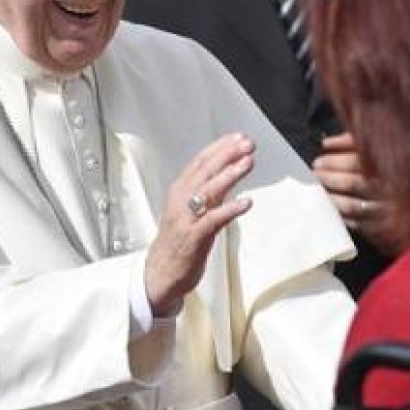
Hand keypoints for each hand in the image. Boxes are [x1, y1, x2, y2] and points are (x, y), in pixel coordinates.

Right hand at [144, 133, 253, 316]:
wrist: (161, 272)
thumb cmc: (178, 241)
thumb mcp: (191, 209)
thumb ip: (207, 191)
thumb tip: (228, 172)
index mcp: (179, 191)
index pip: (200, 162)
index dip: (220, 147)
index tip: (239, 137)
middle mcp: (180, 200)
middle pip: (205, 171)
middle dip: (227, 155)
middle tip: (247, 144)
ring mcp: (186, 218)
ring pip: (208, 191)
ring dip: (230, 175)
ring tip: (248, 162)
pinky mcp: (193, 237)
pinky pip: (213, 220)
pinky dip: (230, 209)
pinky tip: (246, 202)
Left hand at [313, 133, 398, 252]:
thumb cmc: (402, 166)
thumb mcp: (383, 146)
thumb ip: (355, 140)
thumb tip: (327, 143)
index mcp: (395, 164)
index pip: (358, 161)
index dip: (335, 161)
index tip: (318, 161)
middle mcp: (395, 188)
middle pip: (354, 183)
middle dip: (329, 179)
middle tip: (314, 176)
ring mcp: (393, 211)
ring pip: (354, 206)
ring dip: (332, 199)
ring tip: (319, 192)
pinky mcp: (390, 230)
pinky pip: (360, 225)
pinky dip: (343, 217)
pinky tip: (334, 209)